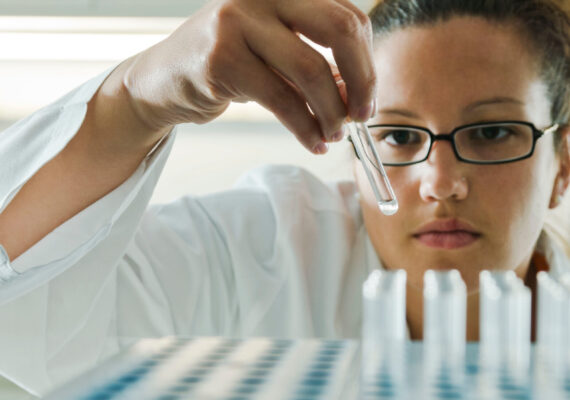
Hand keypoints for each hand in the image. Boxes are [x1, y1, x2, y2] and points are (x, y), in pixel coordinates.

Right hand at [124, 0, 376, 153]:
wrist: (163, 79)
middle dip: (361, 81)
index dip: (366, 63)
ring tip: (333, 136)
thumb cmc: (227, 64)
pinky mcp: (221, 59)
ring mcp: (238, 22)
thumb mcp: (274, 53)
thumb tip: (357, 93)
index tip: (366, 98)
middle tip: (361, 116)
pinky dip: (305, 127)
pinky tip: (312, 142)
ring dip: (331, 113)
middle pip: (339, 30)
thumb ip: (315, 63)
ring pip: (311, 70)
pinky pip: (281, 100)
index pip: (347, 17)